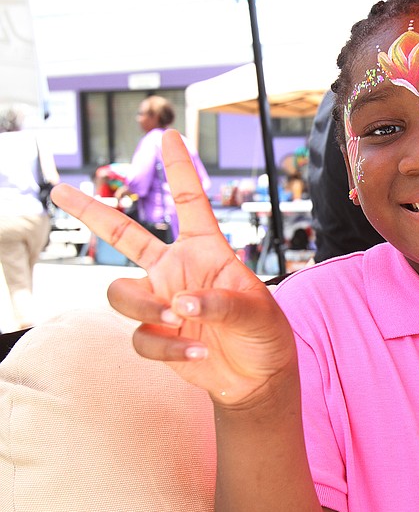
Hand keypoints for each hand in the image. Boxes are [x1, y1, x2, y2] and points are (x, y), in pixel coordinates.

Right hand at [50, 130, 296, 405]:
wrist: (258, 377)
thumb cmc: (265, 334)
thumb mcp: (256, 311)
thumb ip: (220, 303)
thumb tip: (178, 304)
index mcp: (206, 251)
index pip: (189, 203)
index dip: (179, 169)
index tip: (168, 134)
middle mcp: (177, 270)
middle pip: (124, 235)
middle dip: (92, 212)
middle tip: (60, 190)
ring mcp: (161, 302)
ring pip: (120, 293)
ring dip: (143, 307)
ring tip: (176, 319)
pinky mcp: (156, 334)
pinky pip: (140, 336)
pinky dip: (167, 347)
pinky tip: (197, 352)